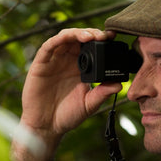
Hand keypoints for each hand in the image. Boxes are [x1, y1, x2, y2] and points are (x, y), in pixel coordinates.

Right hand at [13, 28, 123, 160]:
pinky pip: (49, 46)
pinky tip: (69, 38)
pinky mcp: (40, 64)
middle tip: (104, 35)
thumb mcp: (89, 105)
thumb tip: (119, 85)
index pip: (91, 48)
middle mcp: (67, 61)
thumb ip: (102, 93)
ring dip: (77, 33)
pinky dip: (59, 39)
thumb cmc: (67, 116)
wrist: (47, 127)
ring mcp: (54, 61)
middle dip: (92, 33)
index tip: (114, 37)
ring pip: (65, 38)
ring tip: (90, 36)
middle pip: (79, 38)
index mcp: (81, 68)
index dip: (102, 40)